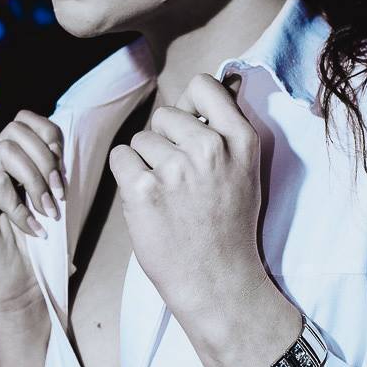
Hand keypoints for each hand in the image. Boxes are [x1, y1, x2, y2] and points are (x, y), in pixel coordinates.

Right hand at [0, 109, 64, 316]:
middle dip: (45, 160)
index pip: (23, 121)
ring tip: (48, 212)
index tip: (62, 173)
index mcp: (8, 164)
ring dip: (35, 182)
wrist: (22, 289)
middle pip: (14, 130)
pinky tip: (31, 228)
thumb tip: (59, 139)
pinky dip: (19, 206)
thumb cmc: (40, 249)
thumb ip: (50, 168)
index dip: (48, 136)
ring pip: (5, 151)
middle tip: (58, 197)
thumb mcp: (53, 200)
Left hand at [108, 73, 268, 327]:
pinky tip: (147, 200)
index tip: (188, 130)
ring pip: (141, 138)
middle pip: (165, 114)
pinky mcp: (144, 189)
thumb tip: (212, 86)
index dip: (189, 106)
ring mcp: (176, 169)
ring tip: (168, 196)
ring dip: (145, 162)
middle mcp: (210, 148)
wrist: (217, 281)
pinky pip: (121, 156)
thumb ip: (227, 130)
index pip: (203, 86)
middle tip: (179, 179)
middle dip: (164, 140)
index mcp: (241, 140)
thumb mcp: (246, 171)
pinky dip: (127, 175)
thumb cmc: (228, 227)